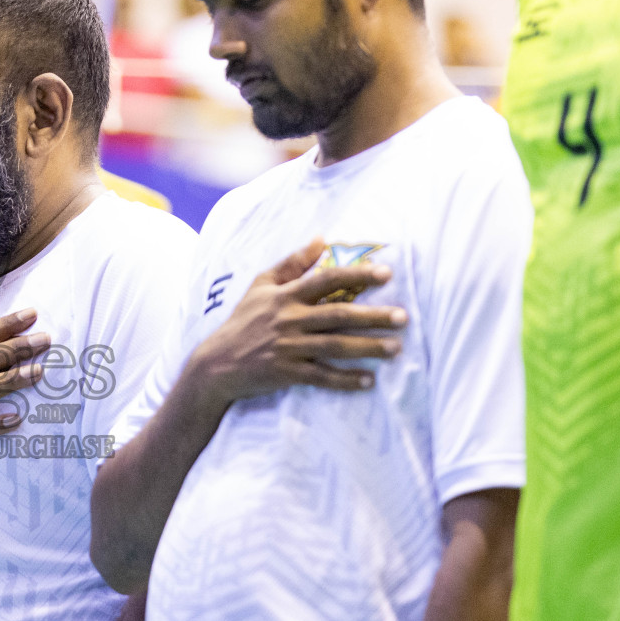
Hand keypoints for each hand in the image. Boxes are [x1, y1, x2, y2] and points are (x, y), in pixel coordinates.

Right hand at [189, 239, 407, 403]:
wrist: (216, 363)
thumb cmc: (242, 321)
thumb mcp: (261, 285)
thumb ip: (292, 263)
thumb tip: (321, 239)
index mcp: (285, 296)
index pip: (326, 279)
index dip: (357, 275)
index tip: (387, 274)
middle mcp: (289, 319)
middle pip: (338, 315)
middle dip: (373, 316)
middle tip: (403, 317)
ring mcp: (288, 347)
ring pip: (334, 346)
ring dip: (367, 348)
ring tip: (396, 348)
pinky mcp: (286, 373)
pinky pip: (321, 376)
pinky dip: (345, 379)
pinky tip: (368, 381)